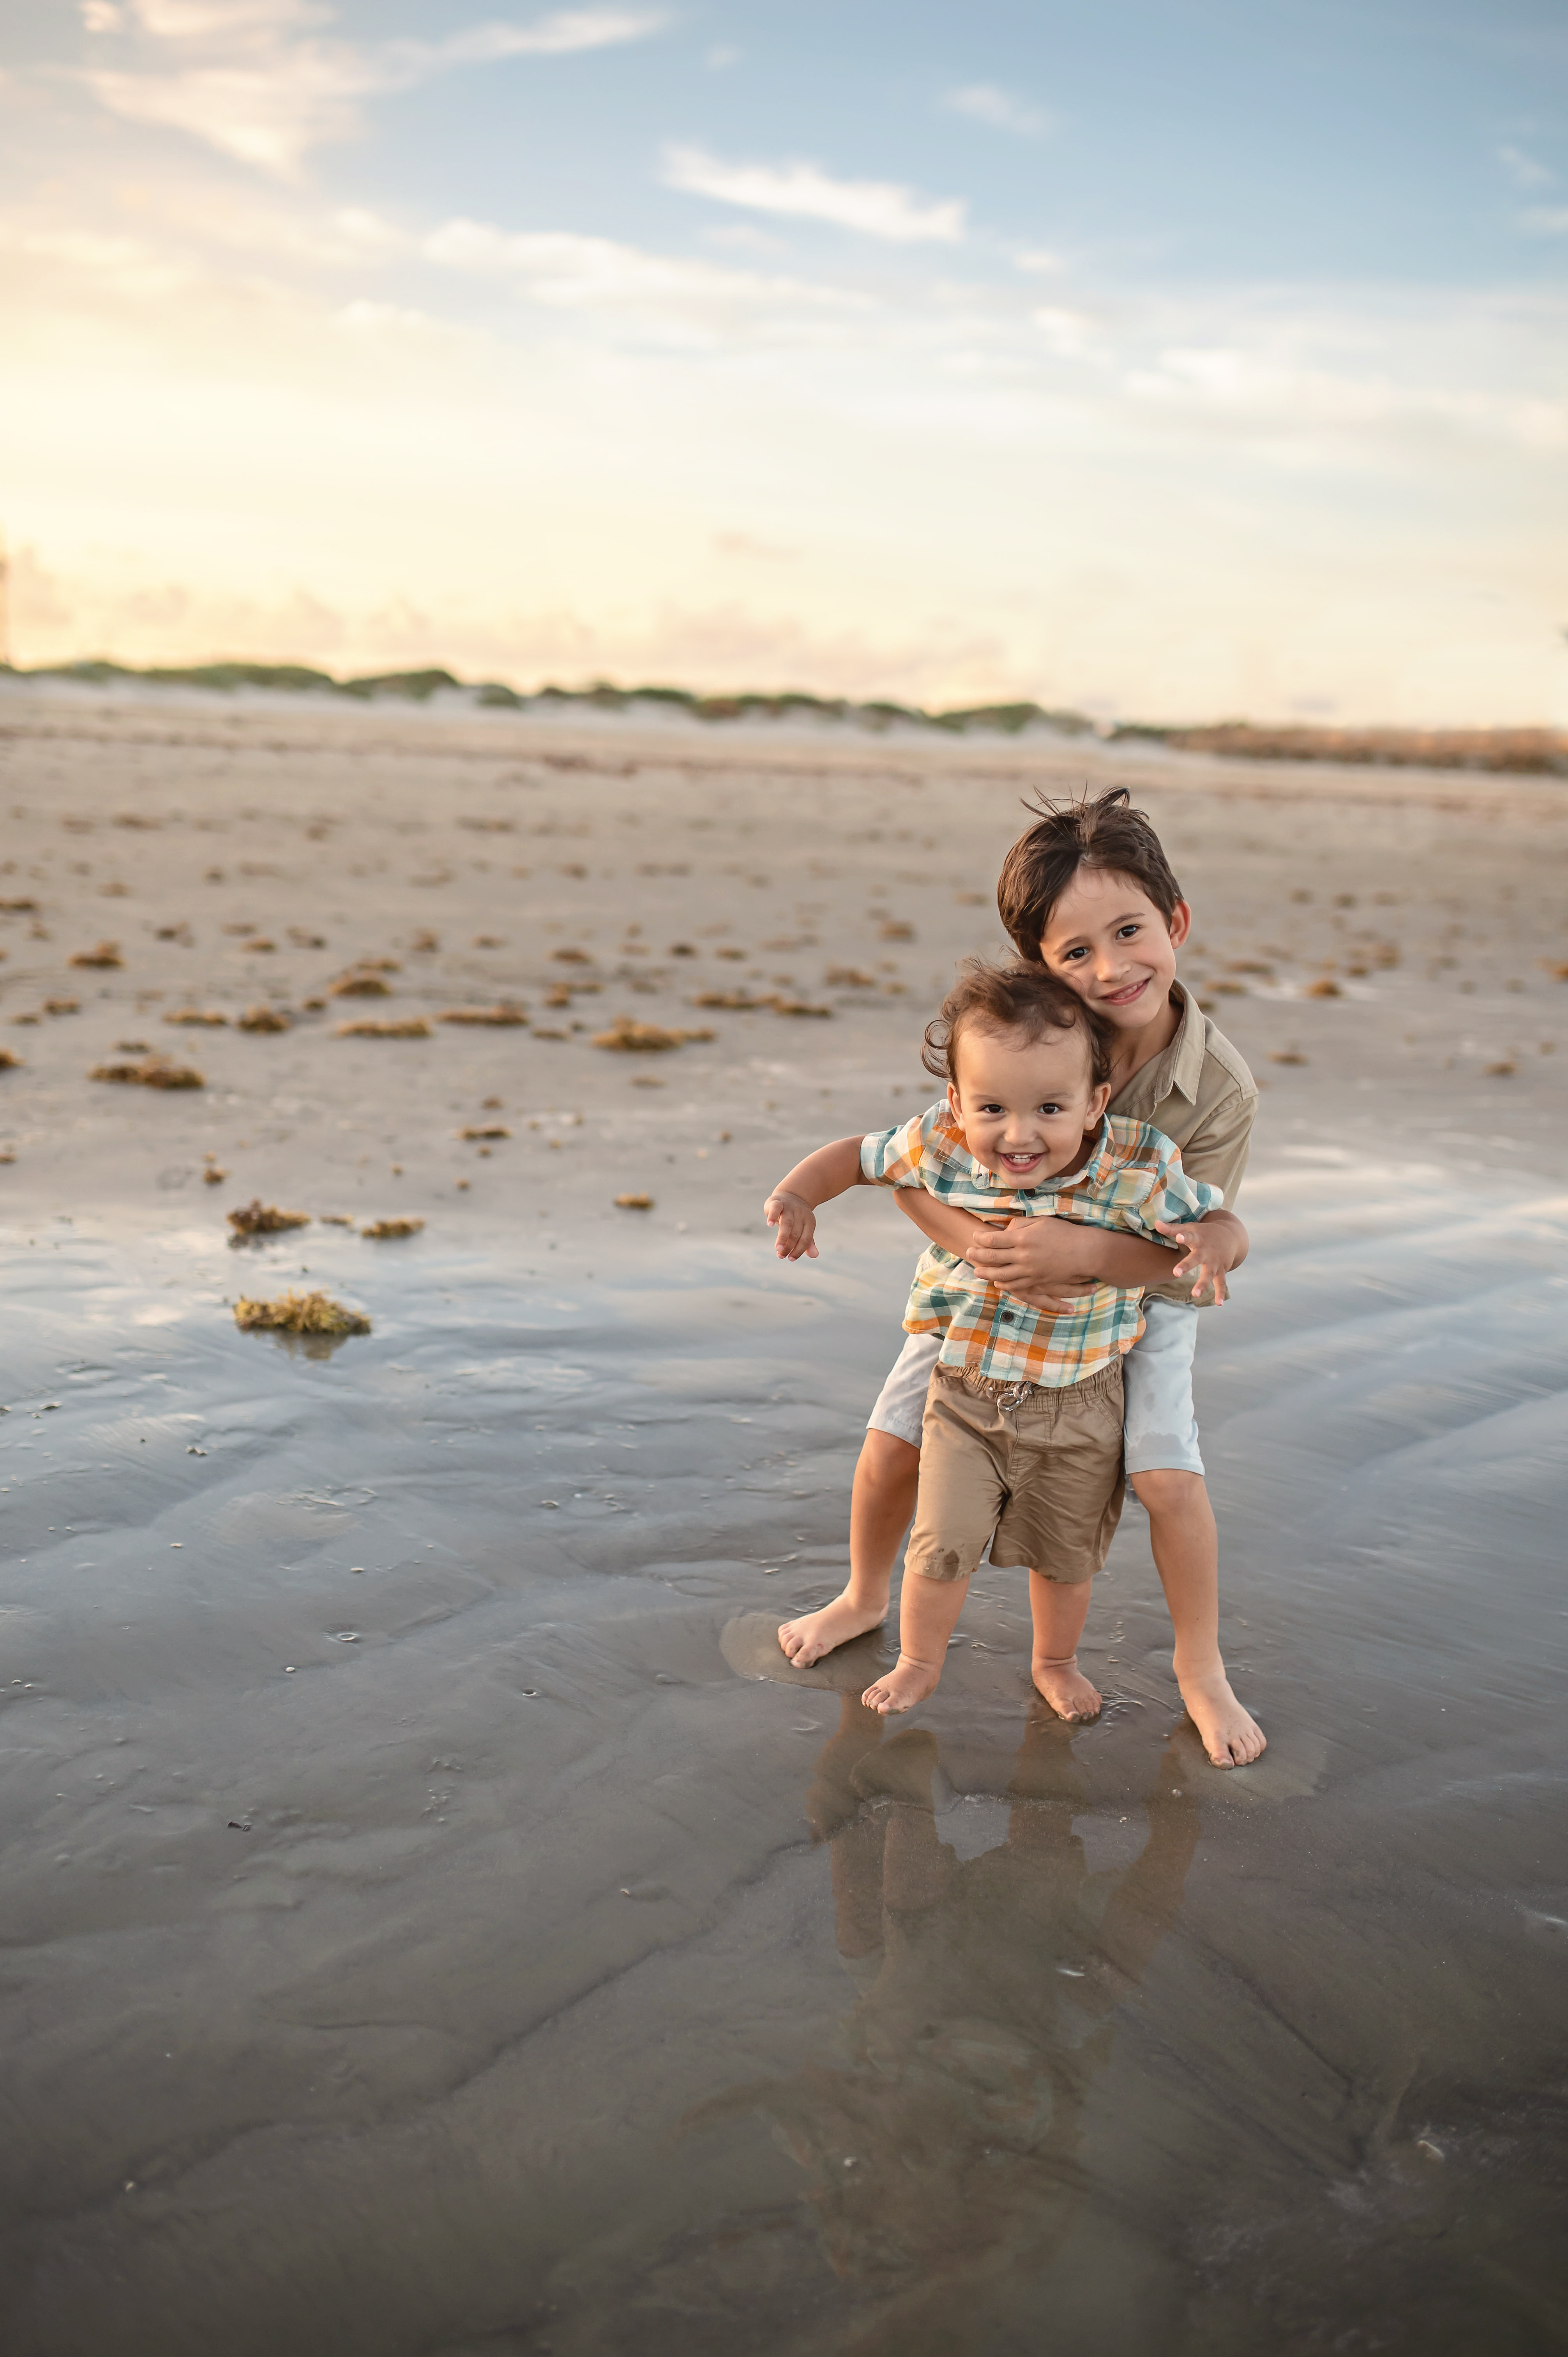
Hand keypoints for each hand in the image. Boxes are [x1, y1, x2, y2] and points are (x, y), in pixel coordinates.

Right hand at [765, 1189, 817, 1259]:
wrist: (791, 1195)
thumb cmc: (796, 1217)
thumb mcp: (804, 1228)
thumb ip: (807, 1242)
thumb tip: (815, 1256)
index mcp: (809, 1221)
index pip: (805, 1239)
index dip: (799, 1250)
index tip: (791, 1258)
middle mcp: (800, 1214)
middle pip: (796, 1233)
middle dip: (788, 1246)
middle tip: (781, 1255)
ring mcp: (789, 1207)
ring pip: (787, 1223)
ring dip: (782, 1237)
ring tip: (777, 1249)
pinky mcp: (777, 1202)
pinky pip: (776, 1208)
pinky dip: (773, 1216)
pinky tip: (770, 1224)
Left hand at [961, 1217, 1093, 1316]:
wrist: (1083, 1252)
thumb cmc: (1063, 1232)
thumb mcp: (1040, 1222)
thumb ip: (1020, 1225)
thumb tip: (1005, 1230)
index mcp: (1022, 1238)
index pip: (993, 1239)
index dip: (980, 1238)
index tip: (974, 1236)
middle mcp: (1023, 1256)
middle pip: (992, 1258)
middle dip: (977, 1255)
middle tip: (968, 1253)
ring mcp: (1029, 1271)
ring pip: (1001, 1275)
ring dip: (986, 1273)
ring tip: (977, 1271)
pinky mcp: (1036, 1281)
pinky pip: (1016, 1285)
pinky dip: (1004, 1284)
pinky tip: (997, 1282)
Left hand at [1153, 1218, 1231, 1303]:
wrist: (1230, 1236)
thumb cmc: (1204, 1233)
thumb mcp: (1190, 1228)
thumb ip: (1172, 1229)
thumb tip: (1155, 1223)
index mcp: (1198, 1239)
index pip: (1190, 1237)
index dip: (1184, 1237)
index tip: (1178, 1237)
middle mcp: (1206, 1252)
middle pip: (1196, 1259)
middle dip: (1187, 1265)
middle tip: (1176, 1273)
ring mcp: (1215, 1262)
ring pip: (1208, 1274)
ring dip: (1203, 1284)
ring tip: (1195, 1294)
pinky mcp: (1221, 1271)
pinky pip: (1221, 1283)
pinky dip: (1220, 1293)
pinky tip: (1219, 1304)